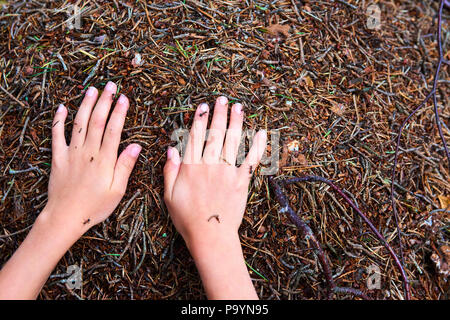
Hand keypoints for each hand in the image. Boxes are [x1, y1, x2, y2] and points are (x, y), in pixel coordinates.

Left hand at [0, 82, 140, 298]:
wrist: (65, 218)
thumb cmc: (94, 207)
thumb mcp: (116, 191)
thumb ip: (125, 166)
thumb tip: (136, 145)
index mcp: (104, 160)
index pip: (113, 129)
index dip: (119, 112)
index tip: (124, 97)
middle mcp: (87, 152)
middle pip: (96, 121)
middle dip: (104, 101)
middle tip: (111, 85)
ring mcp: (71, 153)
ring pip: (78, 123)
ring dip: (85, 105)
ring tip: (92, 89)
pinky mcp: (58, 158)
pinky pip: (57, 135)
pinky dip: (59, 120)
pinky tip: (62, 108)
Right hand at [163, 96, 266, 298]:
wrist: (210, 235)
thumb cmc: (187, 218)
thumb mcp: (169, 196)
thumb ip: (170, 171)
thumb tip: (171, 149)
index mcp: (190, 167)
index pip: (194, 137)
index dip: (199, 120)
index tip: (202, 106)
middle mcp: (209, 165)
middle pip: (215, 134)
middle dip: (219, 114)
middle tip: (222, 99)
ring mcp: (227, 172)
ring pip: (232, 141)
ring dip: (236, 122)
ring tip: (239, 106)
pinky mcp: (241, 181)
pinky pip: (250, 160)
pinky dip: (257, 146)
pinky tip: (261, 132)